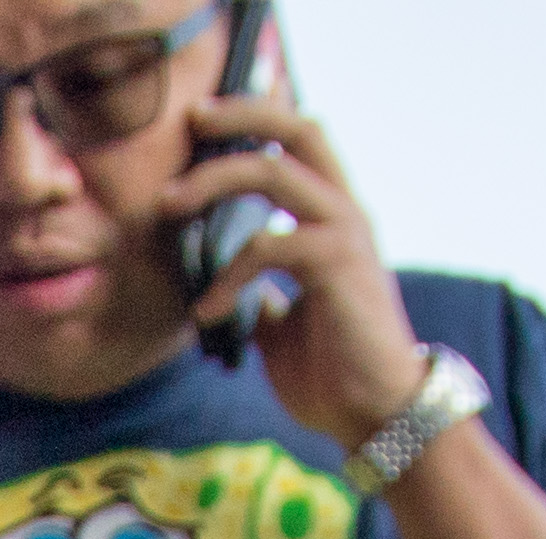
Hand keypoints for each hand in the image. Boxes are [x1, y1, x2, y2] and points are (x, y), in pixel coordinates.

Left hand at [175, 91, 428, 450]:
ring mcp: (345, 233)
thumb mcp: (282, 329)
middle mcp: (345, 213)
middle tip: (192, 118)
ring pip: (276, 171)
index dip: (259, 119)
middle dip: (242, 115)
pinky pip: (268, 246)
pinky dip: (228, 274)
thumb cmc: (334, 375)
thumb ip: (261, 297)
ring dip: (215, 179)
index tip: (206, 120)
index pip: (301, 144)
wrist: (376, 416)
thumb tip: (224, 292)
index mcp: (333, 219)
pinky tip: (208, 312)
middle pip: (299, 130)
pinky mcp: (337, 263)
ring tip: (169, 205)